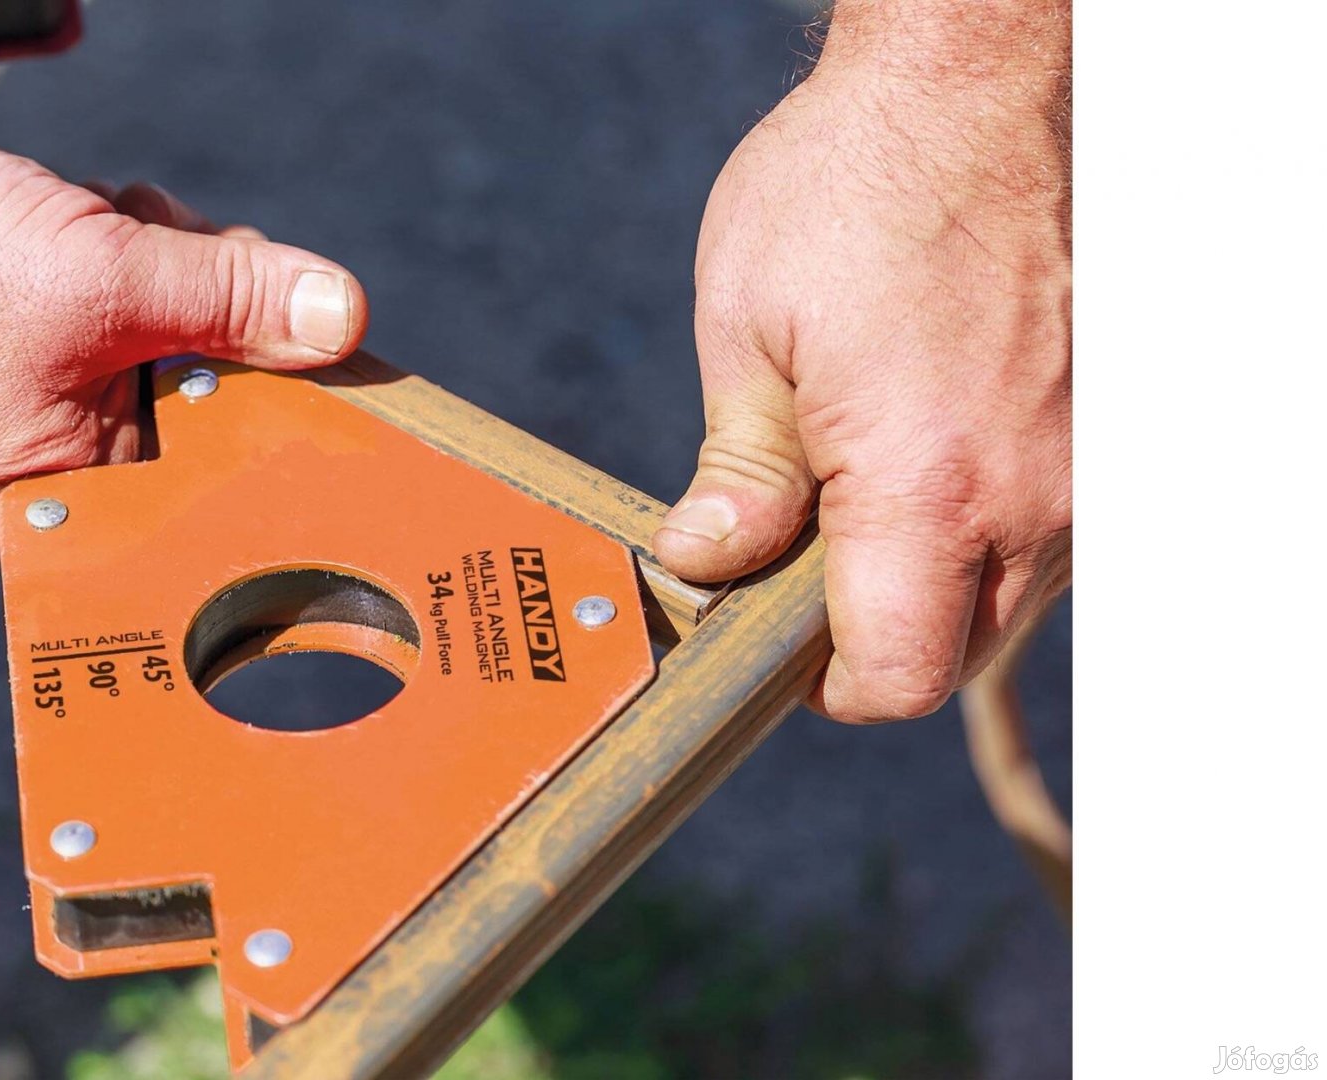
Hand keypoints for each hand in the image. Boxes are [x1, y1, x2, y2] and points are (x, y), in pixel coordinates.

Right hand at [0, 140, 368, 555]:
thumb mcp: (104, 277)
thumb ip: (230, 299)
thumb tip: (340, 318)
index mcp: (81, 500)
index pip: (228, 472)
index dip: (283, 403)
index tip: (326, 357)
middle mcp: (78, 470)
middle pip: (222, 396)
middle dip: (218, 308)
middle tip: (194, 255)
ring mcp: (71, 406)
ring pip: (190, 338)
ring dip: (174, 265)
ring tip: (106, 227)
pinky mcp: (67, 352)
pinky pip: (148, 307)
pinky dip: (140, 252)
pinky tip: (96, 225)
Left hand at [653, 0, 1070, 722]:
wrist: (971, 83)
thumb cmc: (852, 185)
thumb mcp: (749, 328)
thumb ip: (740, 473)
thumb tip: (707, 565)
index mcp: (929, 483)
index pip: (896, 676)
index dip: (828, 685)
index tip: (782, 647)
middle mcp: (1033, 492)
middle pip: (957, 654)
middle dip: (876, 637)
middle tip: (806, 563)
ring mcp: (1087, 463)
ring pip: (1009, 599)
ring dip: (934, 582)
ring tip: (866, 488)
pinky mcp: (1107, 430)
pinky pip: (1047, 533)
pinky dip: (985, 529)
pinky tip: (929, 455)